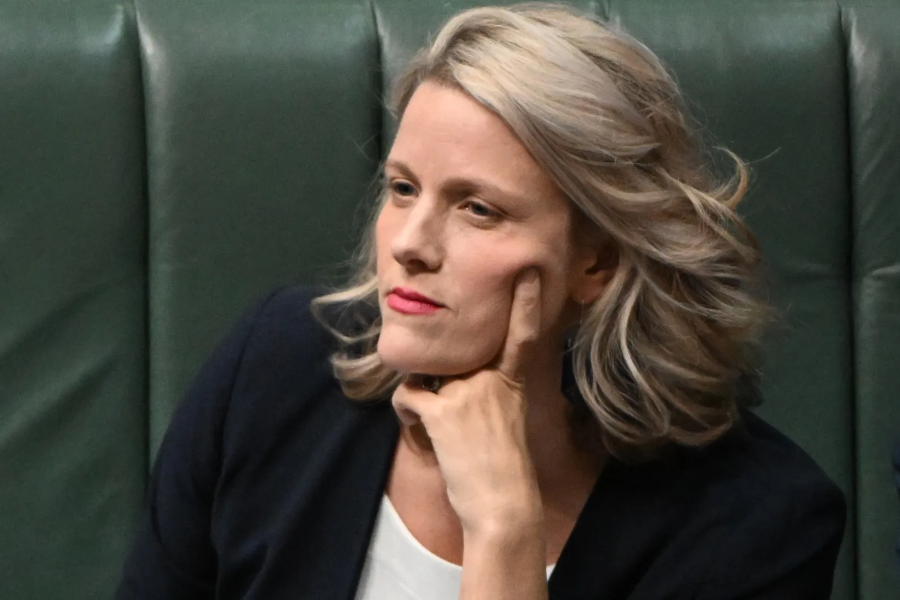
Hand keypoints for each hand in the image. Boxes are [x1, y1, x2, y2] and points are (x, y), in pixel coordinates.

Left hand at [391, 269, 542, 537]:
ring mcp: (468, 392)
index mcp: (513, 379)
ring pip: (423, 376)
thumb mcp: (504, 416)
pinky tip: (425, 433)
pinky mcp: (444, 411)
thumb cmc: (501, 463)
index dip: (526, 300)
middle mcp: (492, 378)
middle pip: (450, 357)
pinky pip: (407, 396)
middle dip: (438, 378)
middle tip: (451, 416)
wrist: (502, 501)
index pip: (523, 333)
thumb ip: (484, 389)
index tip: (528, 269)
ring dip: (421, 399)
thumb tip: (443, 377)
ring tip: (439, 429)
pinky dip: (408, 415)